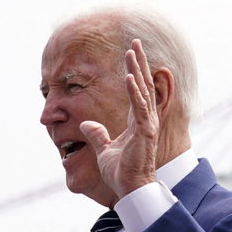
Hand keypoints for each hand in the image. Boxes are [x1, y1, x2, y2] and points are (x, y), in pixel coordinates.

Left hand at [80, 39, 159, 197]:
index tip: (131, 54)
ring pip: (142, 91)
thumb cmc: (121, 173)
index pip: (137, 91)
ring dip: (137, 70)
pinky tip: (129, 77)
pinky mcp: (145, 133)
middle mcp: (145, 120)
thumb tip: (85, 124)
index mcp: (137, 123)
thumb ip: (97, 135)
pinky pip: (139, 108)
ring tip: (132, 51)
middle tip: (135, 41)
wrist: (130, 190)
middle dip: (139, 63)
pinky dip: (134, 91)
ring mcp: (147, 125)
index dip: (135, 72)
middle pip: (143, 85)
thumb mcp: (104, 150)